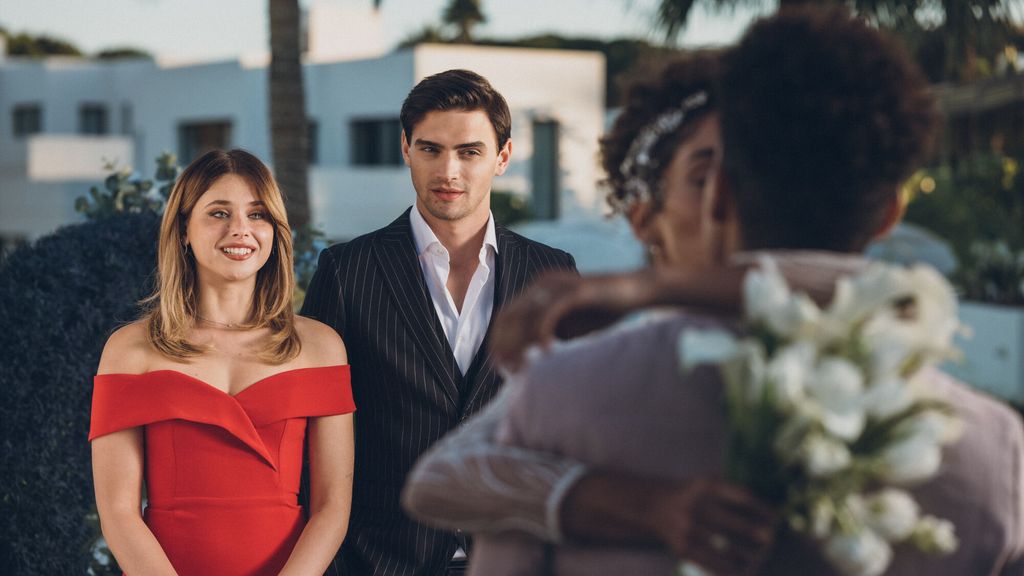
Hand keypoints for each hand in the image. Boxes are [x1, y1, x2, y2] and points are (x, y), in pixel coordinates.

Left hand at [492, 269, 657, 370]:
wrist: (634, 292)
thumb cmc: (602, 310)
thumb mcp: (569, 326)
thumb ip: (548, 334)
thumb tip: (528, 353)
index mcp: (538, 289)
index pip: (506, 315)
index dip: (498, 341)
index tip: (499, 366)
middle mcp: (543, 283)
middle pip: (510, 316)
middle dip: (504, 345)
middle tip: (507, 371)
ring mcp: (558, 285)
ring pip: (525, 316)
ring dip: (520, 345)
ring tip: (522, 368)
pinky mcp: (574, 291)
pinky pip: (550, 314)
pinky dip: (543, 335)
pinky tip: (548, 353)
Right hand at [653, 480, 776, 575]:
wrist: (653, 506)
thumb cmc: (694, 496)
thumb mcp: (708, 484)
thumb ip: (733, 493)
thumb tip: (769, 517)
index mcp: (706, 486)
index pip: (740, 497)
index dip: (761, 509)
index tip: (776, 518)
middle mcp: (695, 506)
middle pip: (733, 524)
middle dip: (755, 534)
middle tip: (771, 541)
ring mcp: (687, 528)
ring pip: (724, 548)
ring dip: (746, 556)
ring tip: (760, 560)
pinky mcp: (682, 548)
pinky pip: (711, 563)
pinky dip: (729, 571)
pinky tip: (743, 572)